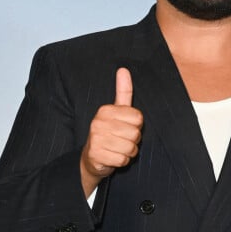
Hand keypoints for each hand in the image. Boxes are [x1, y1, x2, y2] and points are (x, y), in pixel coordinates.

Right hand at [80, 67, 142, 195]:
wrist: (92, 158)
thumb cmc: (109, 133)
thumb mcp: (117, 111)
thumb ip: (123, 92)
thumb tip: (123, 69)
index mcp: (106, 110)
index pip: (138, 118)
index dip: (136, 126)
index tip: (125, 128)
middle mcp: (99, 122)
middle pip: (136, 133)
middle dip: (133, 141)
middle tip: (121, 140)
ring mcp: (96, 139)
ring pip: (130, 148)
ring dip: (128, 152)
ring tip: (118, 149)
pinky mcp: (96, 155)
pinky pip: (123, 160)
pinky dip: (122, 162)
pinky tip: (113, 158)